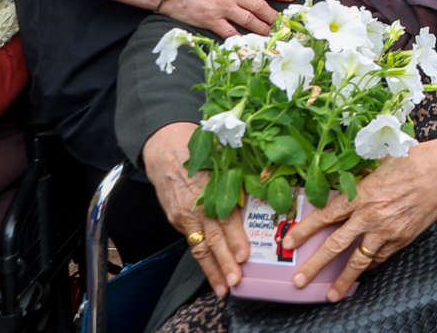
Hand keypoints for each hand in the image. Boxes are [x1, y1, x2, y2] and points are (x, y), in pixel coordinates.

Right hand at [143, 122, 248, 295]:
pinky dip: (203, 259)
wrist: (166, 148)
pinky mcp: (177, 220)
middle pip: (212, 238)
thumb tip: (270, 188)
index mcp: (211, 189)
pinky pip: (192, 242)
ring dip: (213, 270)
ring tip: (223, 288)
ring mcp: (184, 215)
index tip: (245, 254)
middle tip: (237, 279)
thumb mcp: (225, 157)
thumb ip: (243, 177)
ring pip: (200, 247)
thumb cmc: (202, 150)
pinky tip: (212, 272)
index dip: (235, 238)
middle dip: (225, 262)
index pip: (225, 218)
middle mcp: (197, 206)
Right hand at [160, 0, 298, 37]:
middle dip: (275, 18)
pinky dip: (240, 39)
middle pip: (261, 7)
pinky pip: (230, 32)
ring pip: (250, 21)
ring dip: (263, 30)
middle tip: (285, 26)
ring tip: (272, 36)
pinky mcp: (211, 20)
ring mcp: (223, 7)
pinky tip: (248, 45)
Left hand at [286, 129, 436, 301]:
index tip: (288, 241)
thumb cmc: (417, 158)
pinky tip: (363, 272)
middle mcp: (371, 215)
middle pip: (336, 245)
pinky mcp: (404, 238)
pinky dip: (370, 266)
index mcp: (362, 193)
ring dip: (343, 279)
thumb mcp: (380, 159)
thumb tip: (342, 178)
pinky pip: (381, 257)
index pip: (325, 215)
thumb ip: (359, 173)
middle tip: (298, 280)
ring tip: (331, 294)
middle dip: (314, 265)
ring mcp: (388, 230)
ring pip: (359, 260)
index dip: (304, 230)